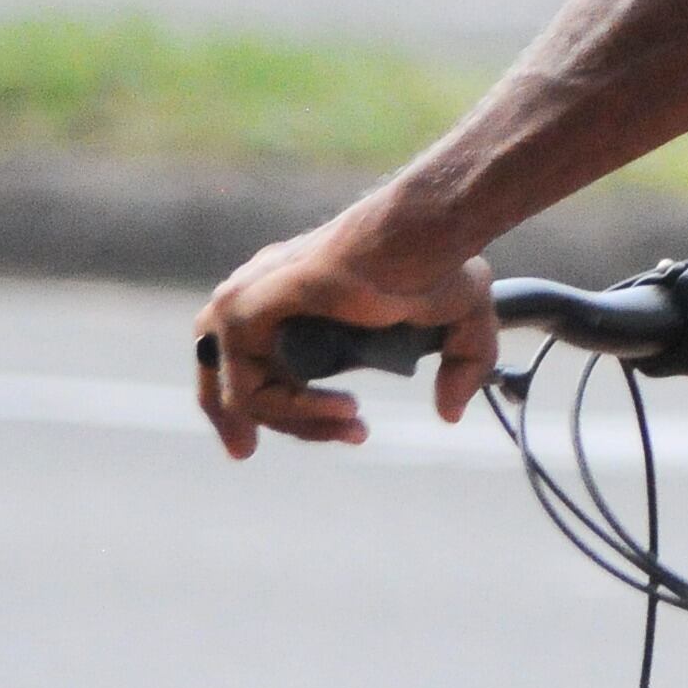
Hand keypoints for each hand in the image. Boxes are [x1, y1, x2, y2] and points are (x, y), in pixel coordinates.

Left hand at [195, 217, 496, 459]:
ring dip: (297, 422)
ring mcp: (244, 302)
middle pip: (223, 376)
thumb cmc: (436, 262)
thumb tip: (449, 415)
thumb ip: (462, 367)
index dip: (275, 403)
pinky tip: (349, 408)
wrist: (421, 234)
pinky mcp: (242, 313)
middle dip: (247, 422)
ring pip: (240, 394)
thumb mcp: (463, 319)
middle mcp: (258, 295)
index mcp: (291, 293)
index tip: (317, 425)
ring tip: (355, 426)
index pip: (252, 357)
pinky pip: (246, 389)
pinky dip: (294, 410)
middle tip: (256, 452)